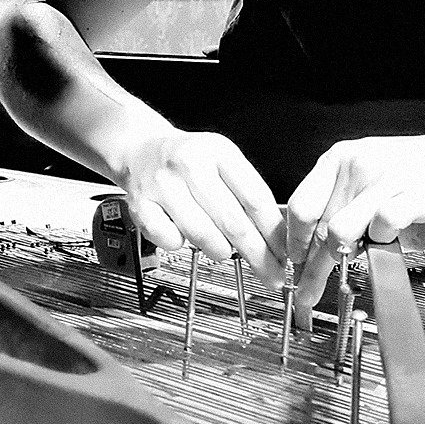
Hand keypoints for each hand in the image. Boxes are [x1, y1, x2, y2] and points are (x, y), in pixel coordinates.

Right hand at [120, 128, 285, 287]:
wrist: (141, 149)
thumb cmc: (190, 160)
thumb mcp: (224, 161)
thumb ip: (248, 192)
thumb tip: (277, 237)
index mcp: (219, 150)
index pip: (255, 198)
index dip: (273, 232)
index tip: (284, 254)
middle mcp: (190, 163)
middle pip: (233, 221)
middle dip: (257, 255)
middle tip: (272, 274)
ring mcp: (162, 184)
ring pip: (203, 234)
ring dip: (221, 250)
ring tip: (225, 250)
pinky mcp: (140, 205)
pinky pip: (171, 241)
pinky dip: (181, 245)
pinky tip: (184, 234)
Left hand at [287, 132, 424, 310]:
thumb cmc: (414, 169)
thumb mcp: (366, 171)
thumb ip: (338, 198)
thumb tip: (310, 242)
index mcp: (338, 158)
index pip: (299, 205)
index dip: (294, 240)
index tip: (294, 263)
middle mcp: (355, 165)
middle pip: (318, 226)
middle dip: (314, 264)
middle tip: (310, 290)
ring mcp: (382, 179)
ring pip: (340, 231)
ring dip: (345, 254)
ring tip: (358, 257)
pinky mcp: (409, 196)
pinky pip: (380, 231)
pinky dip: (382, 243)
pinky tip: (390, 237)